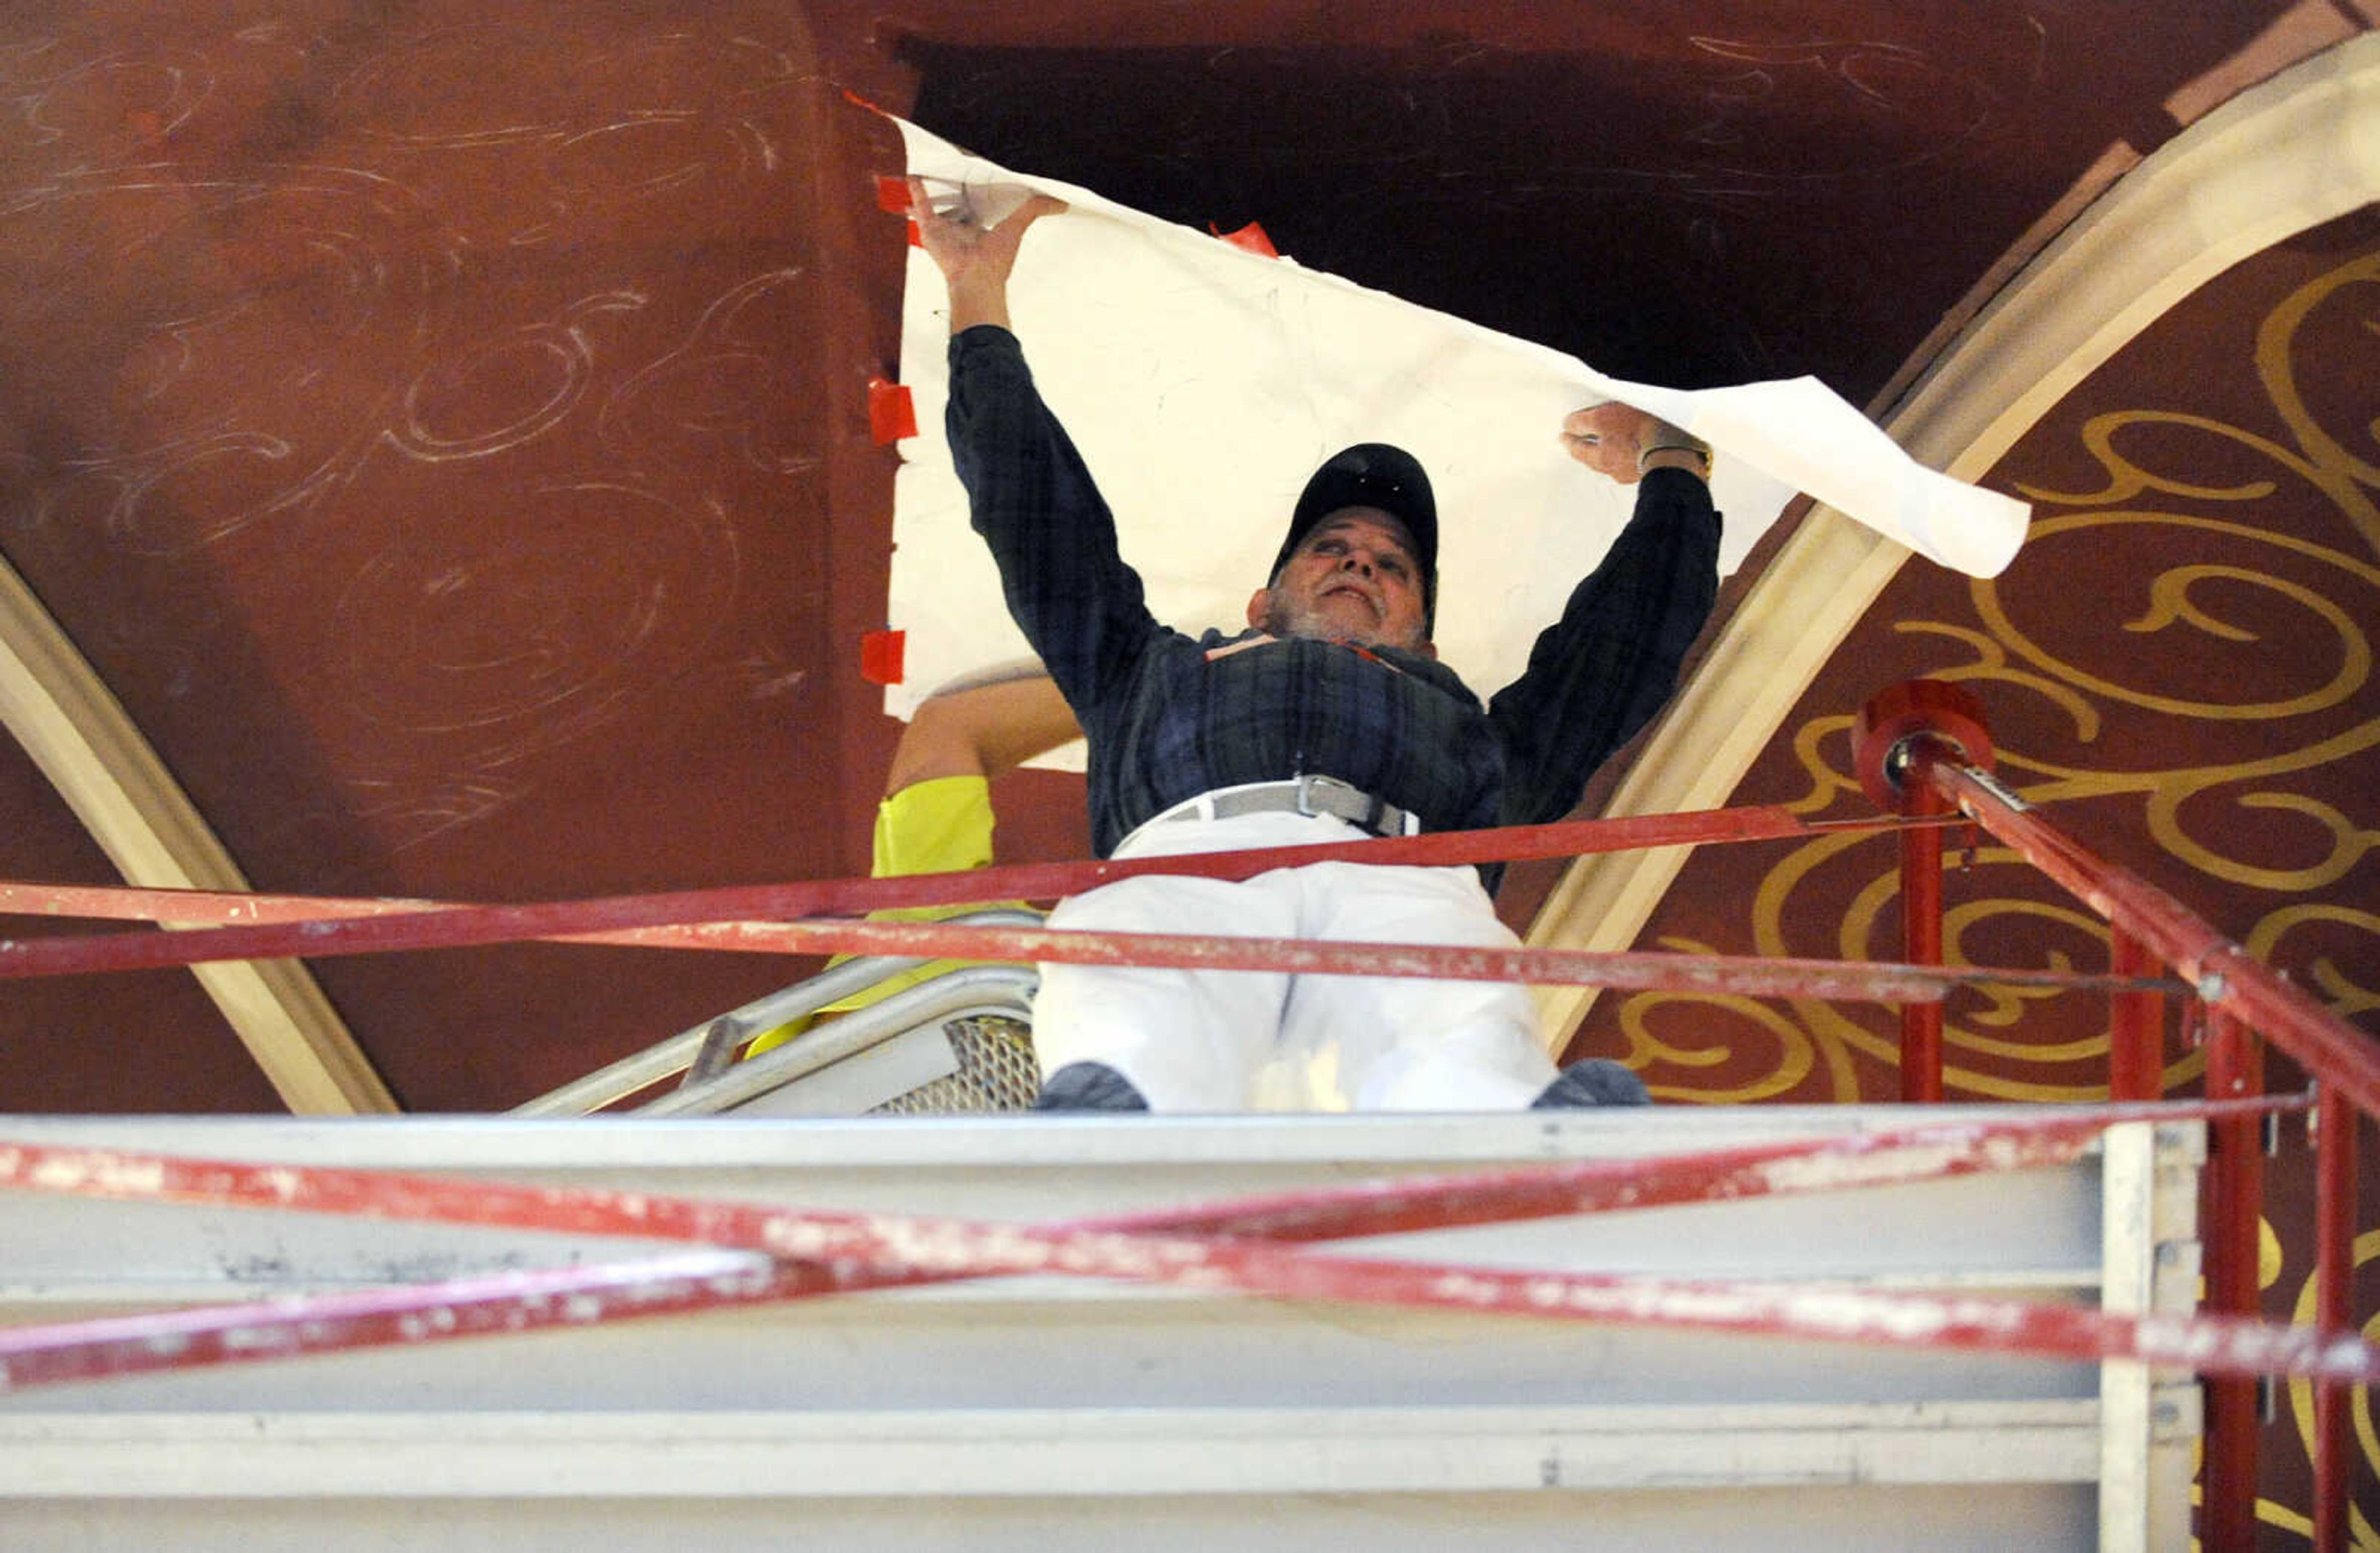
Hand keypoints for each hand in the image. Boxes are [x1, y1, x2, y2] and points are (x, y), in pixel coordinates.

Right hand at [907, 175, 1066, 331]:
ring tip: (928, 168)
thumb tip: (1062, 203)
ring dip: (932, 188)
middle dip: (952, 187)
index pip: (979, 205)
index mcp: (980, 229)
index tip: (980, 173)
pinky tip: (913, 175)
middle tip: (950, 166)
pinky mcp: (929, 228)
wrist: (975, 277)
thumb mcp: (1019, 225)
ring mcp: (943, 229)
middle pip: (955, 202)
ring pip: (936, 203)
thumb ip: (1036, 210)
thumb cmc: (996, 259)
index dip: (979, 189)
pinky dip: (916, 191)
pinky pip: (921, 205)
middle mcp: (960, 229)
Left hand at [1559, 403, 1699, 484]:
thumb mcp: (1603, 419)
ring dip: (1609, 453)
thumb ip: (1583, 423)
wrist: (1674, 447)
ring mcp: (1634, 472)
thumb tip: (1568, 426)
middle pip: (1595, 459)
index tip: (1563, 436)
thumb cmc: (1639, 432)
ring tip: (1608, 445)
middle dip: (1587, 450)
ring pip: (1615, 461)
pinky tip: (1634, 448)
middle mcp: (1615, 470)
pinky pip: (1634, 460)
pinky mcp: (1652, 469)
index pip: (1578, 449)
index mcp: (1601, 459)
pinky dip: (1629, 453)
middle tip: (1580, 444)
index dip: (1569, 440)